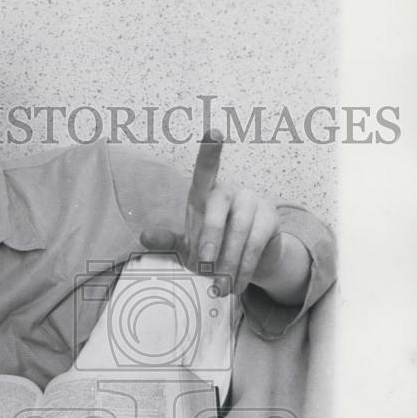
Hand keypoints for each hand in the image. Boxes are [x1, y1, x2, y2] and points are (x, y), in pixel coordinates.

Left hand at [141, 132, 308, 303]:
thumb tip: (145, 236)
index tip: (214, 131)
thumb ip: (167, 241)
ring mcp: (254, 201)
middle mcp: (230, 191)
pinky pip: (256, 243)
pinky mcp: (271, 218)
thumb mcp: (186, 248)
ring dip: (227, 262)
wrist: (245, 266)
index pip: (205, 171)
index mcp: (205, 195)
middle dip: (209, 239)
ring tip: (219, 286)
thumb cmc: (211, 249)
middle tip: (204, 266)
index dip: (210, 152)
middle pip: (217, 208)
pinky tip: (237, 284)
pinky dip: (244, 267)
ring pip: (239, 230)